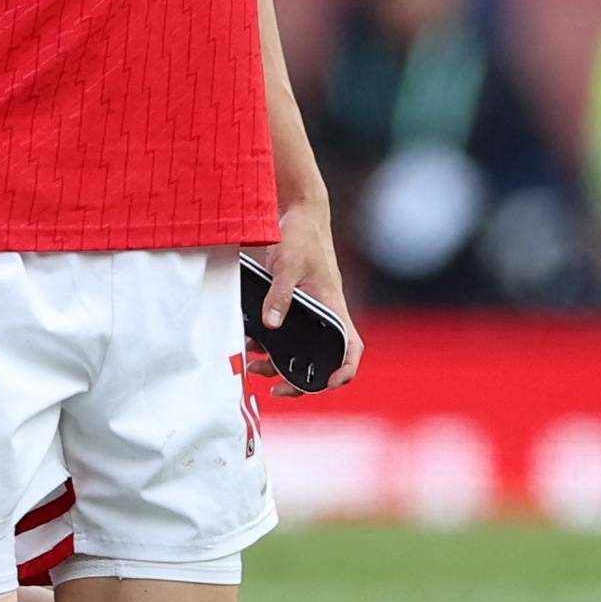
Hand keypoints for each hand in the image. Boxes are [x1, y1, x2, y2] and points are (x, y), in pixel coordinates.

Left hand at [254, 198, 361, 393]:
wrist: (295, 212)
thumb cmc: (302, 235)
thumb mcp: (289, 264)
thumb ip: (280, 294)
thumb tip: (271, 325)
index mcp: (333, 306)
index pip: (351, 346)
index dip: (345, 369)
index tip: (329, 384)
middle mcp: (324, 313)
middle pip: (320, 357)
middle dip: (299, 379)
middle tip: (276, 389)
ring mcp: (308, 310)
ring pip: (298, 348)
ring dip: (277, 363)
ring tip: (253, 368)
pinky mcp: (292, 303)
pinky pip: (283, 332)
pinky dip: (268, 343)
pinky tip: (249, 344)